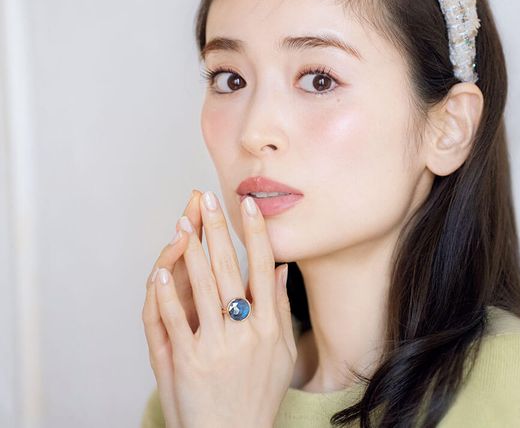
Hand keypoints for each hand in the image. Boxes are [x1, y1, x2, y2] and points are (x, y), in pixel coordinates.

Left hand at [144, 190, 295, 427]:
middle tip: (209, 199)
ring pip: (200, 286)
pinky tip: (161, 269)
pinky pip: (173, 318)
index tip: (249, 205)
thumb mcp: (282, 353)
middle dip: (217, 229)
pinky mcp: (188, 360)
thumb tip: (279, 268)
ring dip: (189, 250)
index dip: (255, 233)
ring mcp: (215, 345)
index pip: (263, 267)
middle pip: (228, 268)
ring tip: (184, 222)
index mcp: (270, 326)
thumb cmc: (259, 395)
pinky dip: (166, 292)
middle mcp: (245, 331)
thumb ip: (280, 308)